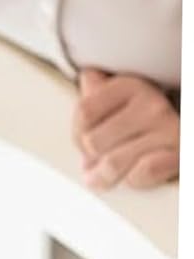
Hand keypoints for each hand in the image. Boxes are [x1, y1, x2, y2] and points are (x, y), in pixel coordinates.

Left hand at [73, 68, 178, 189]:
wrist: (177, 141)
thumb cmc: (139, 128)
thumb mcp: (115, 106)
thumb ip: (95, 96)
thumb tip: (88, 77)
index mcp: (130, 86)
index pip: (84, 112)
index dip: (78, 134)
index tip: (88, 139)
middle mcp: (153, 104)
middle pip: (93, 142)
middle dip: (92, 158)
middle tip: (101, 159)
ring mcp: (169, 129)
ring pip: (112, 163)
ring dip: (107, 176)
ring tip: (110, 175)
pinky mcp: (181, 154)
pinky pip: (141, 174)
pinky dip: (134, 180)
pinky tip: (137, 174)